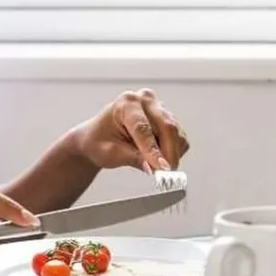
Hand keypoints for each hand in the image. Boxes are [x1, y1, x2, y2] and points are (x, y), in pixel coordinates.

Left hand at [72, 88, 189, 172]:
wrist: (96, 138)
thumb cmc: (98, 141)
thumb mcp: (111, 152)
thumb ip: (134, 158)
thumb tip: (155, 167)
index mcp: (126, 103)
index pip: (144, 128)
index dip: (154, 150)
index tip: (162, 168)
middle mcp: (145, 100)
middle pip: (167, 127)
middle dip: (169, 154)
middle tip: (167, 175)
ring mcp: (158, 108)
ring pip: (176, 134)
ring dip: (171, 154)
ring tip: (157, 168)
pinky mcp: (167, 118)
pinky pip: (179, 138)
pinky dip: (174, 152)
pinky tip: (158, 158)